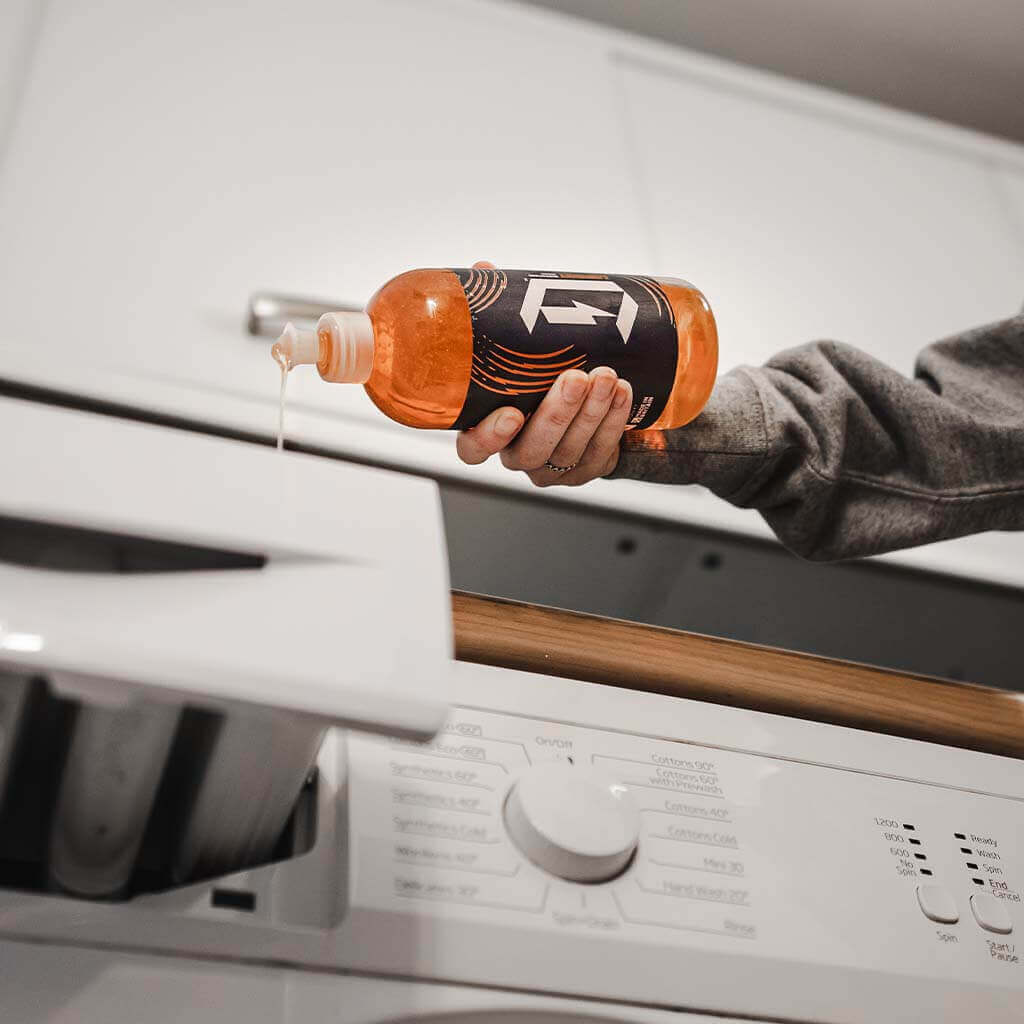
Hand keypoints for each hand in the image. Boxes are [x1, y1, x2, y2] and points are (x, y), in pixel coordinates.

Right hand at [456, 261, 632, 486]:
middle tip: (575, 377)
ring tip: (607, 376)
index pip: (473, 450)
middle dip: (557, 413)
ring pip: (571, 449)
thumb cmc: (537, 373)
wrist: (582, 404)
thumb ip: (496, 316)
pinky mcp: (587, 468)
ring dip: (592, 412)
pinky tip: (624, 393)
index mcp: (489, 430)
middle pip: (532, 448)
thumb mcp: (516, 346)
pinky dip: (614, 420)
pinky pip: (601, 450)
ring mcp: (553, 467)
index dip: (488, 438)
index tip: (510, 413)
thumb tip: (484, 270)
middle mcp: (518, 454)